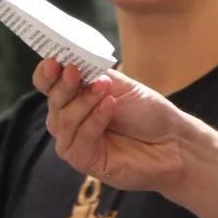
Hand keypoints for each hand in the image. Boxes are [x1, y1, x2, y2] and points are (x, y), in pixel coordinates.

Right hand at [34, 60, 192, 193]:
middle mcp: (70, 118)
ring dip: (83, 102)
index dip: (46, 73)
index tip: (53, 62)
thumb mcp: (119, 83)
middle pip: (53, 101)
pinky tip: (109, 106)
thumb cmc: (146, 110)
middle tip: (75, 72)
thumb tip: (69, 57)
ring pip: (63, 121)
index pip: (48, 84)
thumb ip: (93, 72)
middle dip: (64, 85)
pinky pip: (79, 140)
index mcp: (74, 96)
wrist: (171, 140)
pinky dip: (94, 120)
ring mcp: (75, 141)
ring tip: (105, 88)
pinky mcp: (84, 161)